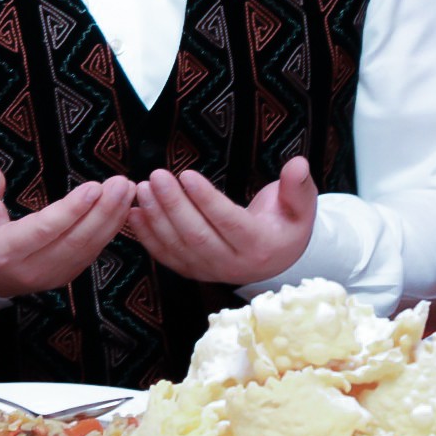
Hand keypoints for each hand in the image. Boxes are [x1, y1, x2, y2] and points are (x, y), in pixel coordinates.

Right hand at [0, 163, 135, 299]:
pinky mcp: (63, 276)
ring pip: (88, 249)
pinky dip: (108, 231)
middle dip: (103, 211)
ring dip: (112, 219)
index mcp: (3, 252)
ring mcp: (50, 277)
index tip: (94, 187)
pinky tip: (120, 209)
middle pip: (74, 241)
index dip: (71, 210)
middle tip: (121, 183)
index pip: (43, 230)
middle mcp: (30, 269)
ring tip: (127, 191)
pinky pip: (90, 253)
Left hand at [127, 157, 316, 285]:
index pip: (229, 223)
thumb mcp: (300, 206)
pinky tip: (134, 211)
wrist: (274, 256)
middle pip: (197, 235)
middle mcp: (233, 265)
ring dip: (155, 217)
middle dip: (173, 205)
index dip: (206, 199)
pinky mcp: (191, 271)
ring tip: (143, 188)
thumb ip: (298, 186)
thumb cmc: (285, 223)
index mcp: (261, 247)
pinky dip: (146, 235)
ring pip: (177, 246)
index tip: (187, 174)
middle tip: (156, 176)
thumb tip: (298, 164)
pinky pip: (165, 255)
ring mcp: (209, 272)